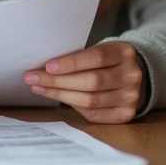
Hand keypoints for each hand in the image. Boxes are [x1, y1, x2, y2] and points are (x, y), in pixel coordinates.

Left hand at [23, 41, 144, 123]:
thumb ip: (79, 56)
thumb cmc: (107, 60)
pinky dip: (72, 106)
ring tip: (38, 88)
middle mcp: (132, 75)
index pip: (97, 57)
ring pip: (90, 100)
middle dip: (58, 81)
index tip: (47, 66)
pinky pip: (93, 114)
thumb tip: (44, 66)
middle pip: (92, 82)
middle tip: (32, 78)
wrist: (133, 76)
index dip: (71, 62)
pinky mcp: (125, 114)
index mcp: (125, 52)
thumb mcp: (100, 50)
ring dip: (60, 95)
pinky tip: (56, 97)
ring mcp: (131, 97)